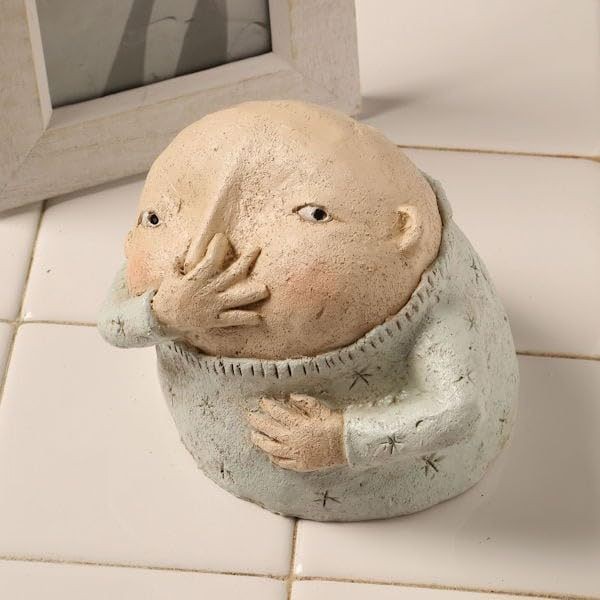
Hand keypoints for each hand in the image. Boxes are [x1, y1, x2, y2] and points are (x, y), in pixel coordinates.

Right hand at [152, 233, 268, 333]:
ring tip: (266, 289)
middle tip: (257, 250)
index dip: (217, 248)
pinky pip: (233, 319)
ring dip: (251, 294)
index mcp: (197, 278)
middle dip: (245, 262)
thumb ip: (181, 259)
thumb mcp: (172, 274)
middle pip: (231, 275)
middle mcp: (209, 291)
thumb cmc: (169, 295)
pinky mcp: (215, 319)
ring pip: (236, 298)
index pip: (209, 260)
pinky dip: (246, 318)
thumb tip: (190, 241)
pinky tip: (259, 318)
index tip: (223, 237)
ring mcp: (213, 306)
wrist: (162, 319)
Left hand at [247, 394, 346, 471]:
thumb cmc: (334, 424)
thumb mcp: (320, 408)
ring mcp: (295, 454)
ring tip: (253, 435)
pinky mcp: (300, 465)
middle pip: (270, 430)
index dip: (268, 406)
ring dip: (260, 441)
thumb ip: (304, 402)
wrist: (347, 444)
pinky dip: (273, 457)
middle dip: (258, 422)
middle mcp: (293, 440)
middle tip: (249, 416)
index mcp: (298, 424)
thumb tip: (289, 396)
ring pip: (271, 448)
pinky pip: (282, 462)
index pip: (277, 413)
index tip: (262, 401)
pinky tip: (269, 453)